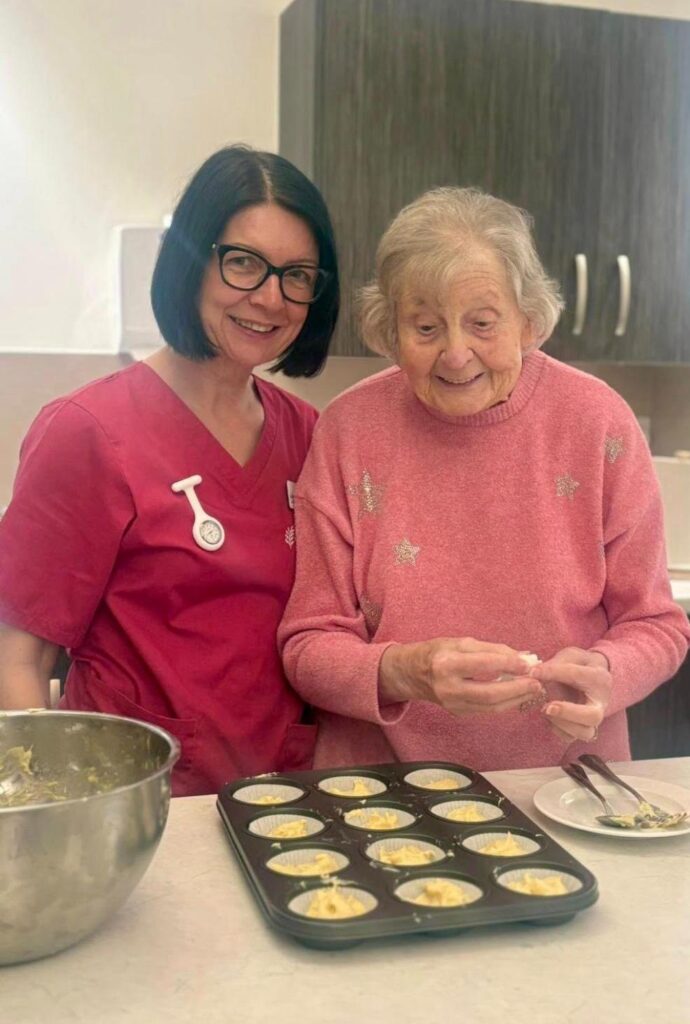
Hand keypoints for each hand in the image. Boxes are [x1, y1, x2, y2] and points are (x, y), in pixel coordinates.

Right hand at [379, 637, 544, 715]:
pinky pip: (486, 710)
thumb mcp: (461, 642)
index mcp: (446, 664)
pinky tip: (518, 696)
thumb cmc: (438, 652)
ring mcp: (452, 704)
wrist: (412, 674)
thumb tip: (523, 656)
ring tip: (533, 690)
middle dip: (517, 689)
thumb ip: (493, 649)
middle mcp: (448, 687)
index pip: (483, 665)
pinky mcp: (458, 713)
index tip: (528, 663)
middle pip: (489, 693)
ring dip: (516, 699)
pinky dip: (505, 704)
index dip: (508, 665)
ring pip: (491, 707)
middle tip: (537, 682)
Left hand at [529, 647, 611, 741]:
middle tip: (548, 707)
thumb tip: (533, 672)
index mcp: (598, 678)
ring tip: (545, 709)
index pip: (578, 676)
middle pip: (592, 716)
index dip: (553, 672)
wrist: (590, 676)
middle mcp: (601, 702)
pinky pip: (571, 737)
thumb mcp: (570, 656)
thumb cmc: (579, 665)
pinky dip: (557, 729)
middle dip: (568, 713)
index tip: (533, 672)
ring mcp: (593, 718)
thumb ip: (555, 664)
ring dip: (561, 723)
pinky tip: (548, 716)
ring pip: (585, 732)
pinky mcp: (583, 728)